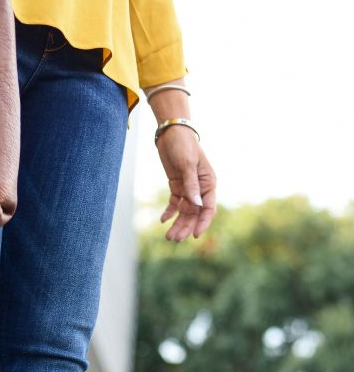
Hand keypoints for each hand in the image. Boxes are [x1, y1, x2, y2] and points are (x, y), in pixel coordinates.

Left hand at [155, 126, 216, 240]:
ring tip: (168, 236)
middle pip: (194, 213)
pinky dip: (169, 212)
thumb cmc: (183, 144)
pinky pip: (175, 204)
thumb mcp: (187, 164)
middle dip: (185, 227)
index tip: (195, 236)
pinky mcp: (177, 186)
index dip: (202, 223)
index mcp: (208, 183)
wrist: (171, 132)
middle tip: (174, 239)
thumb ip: (191, 185)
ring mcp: (188, 188)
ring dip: (177, 224)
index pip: (208, 208)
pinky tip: (162, 220)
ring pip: (184, 211)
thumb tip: (196, 205)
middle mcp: (200, 188)